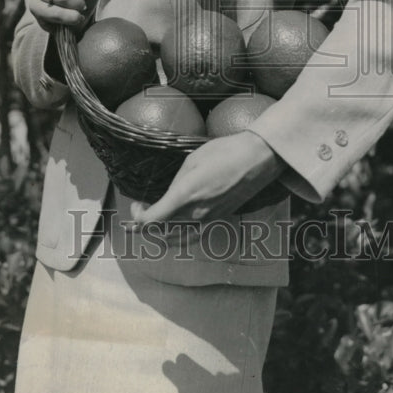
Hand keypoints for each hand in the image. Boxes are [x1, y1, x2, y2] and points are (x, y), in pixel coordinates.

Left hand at [129, 130, 286, 229]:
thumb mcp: (192, 160)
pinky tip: (176, 228)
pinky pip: (193, 236)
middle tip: (138, 217)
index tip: (136, 206)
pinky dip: (179, 236)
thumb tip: (169, 195)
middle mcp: (196, 213)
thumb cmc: (225, 152)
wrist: (257, 159)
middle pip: (161, 234)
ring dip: (160, 236)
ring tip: (152, 226)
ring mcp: (210, 219)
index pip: (153, 220)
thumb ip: (177, 182)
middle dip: (144, 228)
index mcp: (186, 195)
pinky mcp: (220, 219)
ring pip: (177, 241)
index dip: (138, 218)